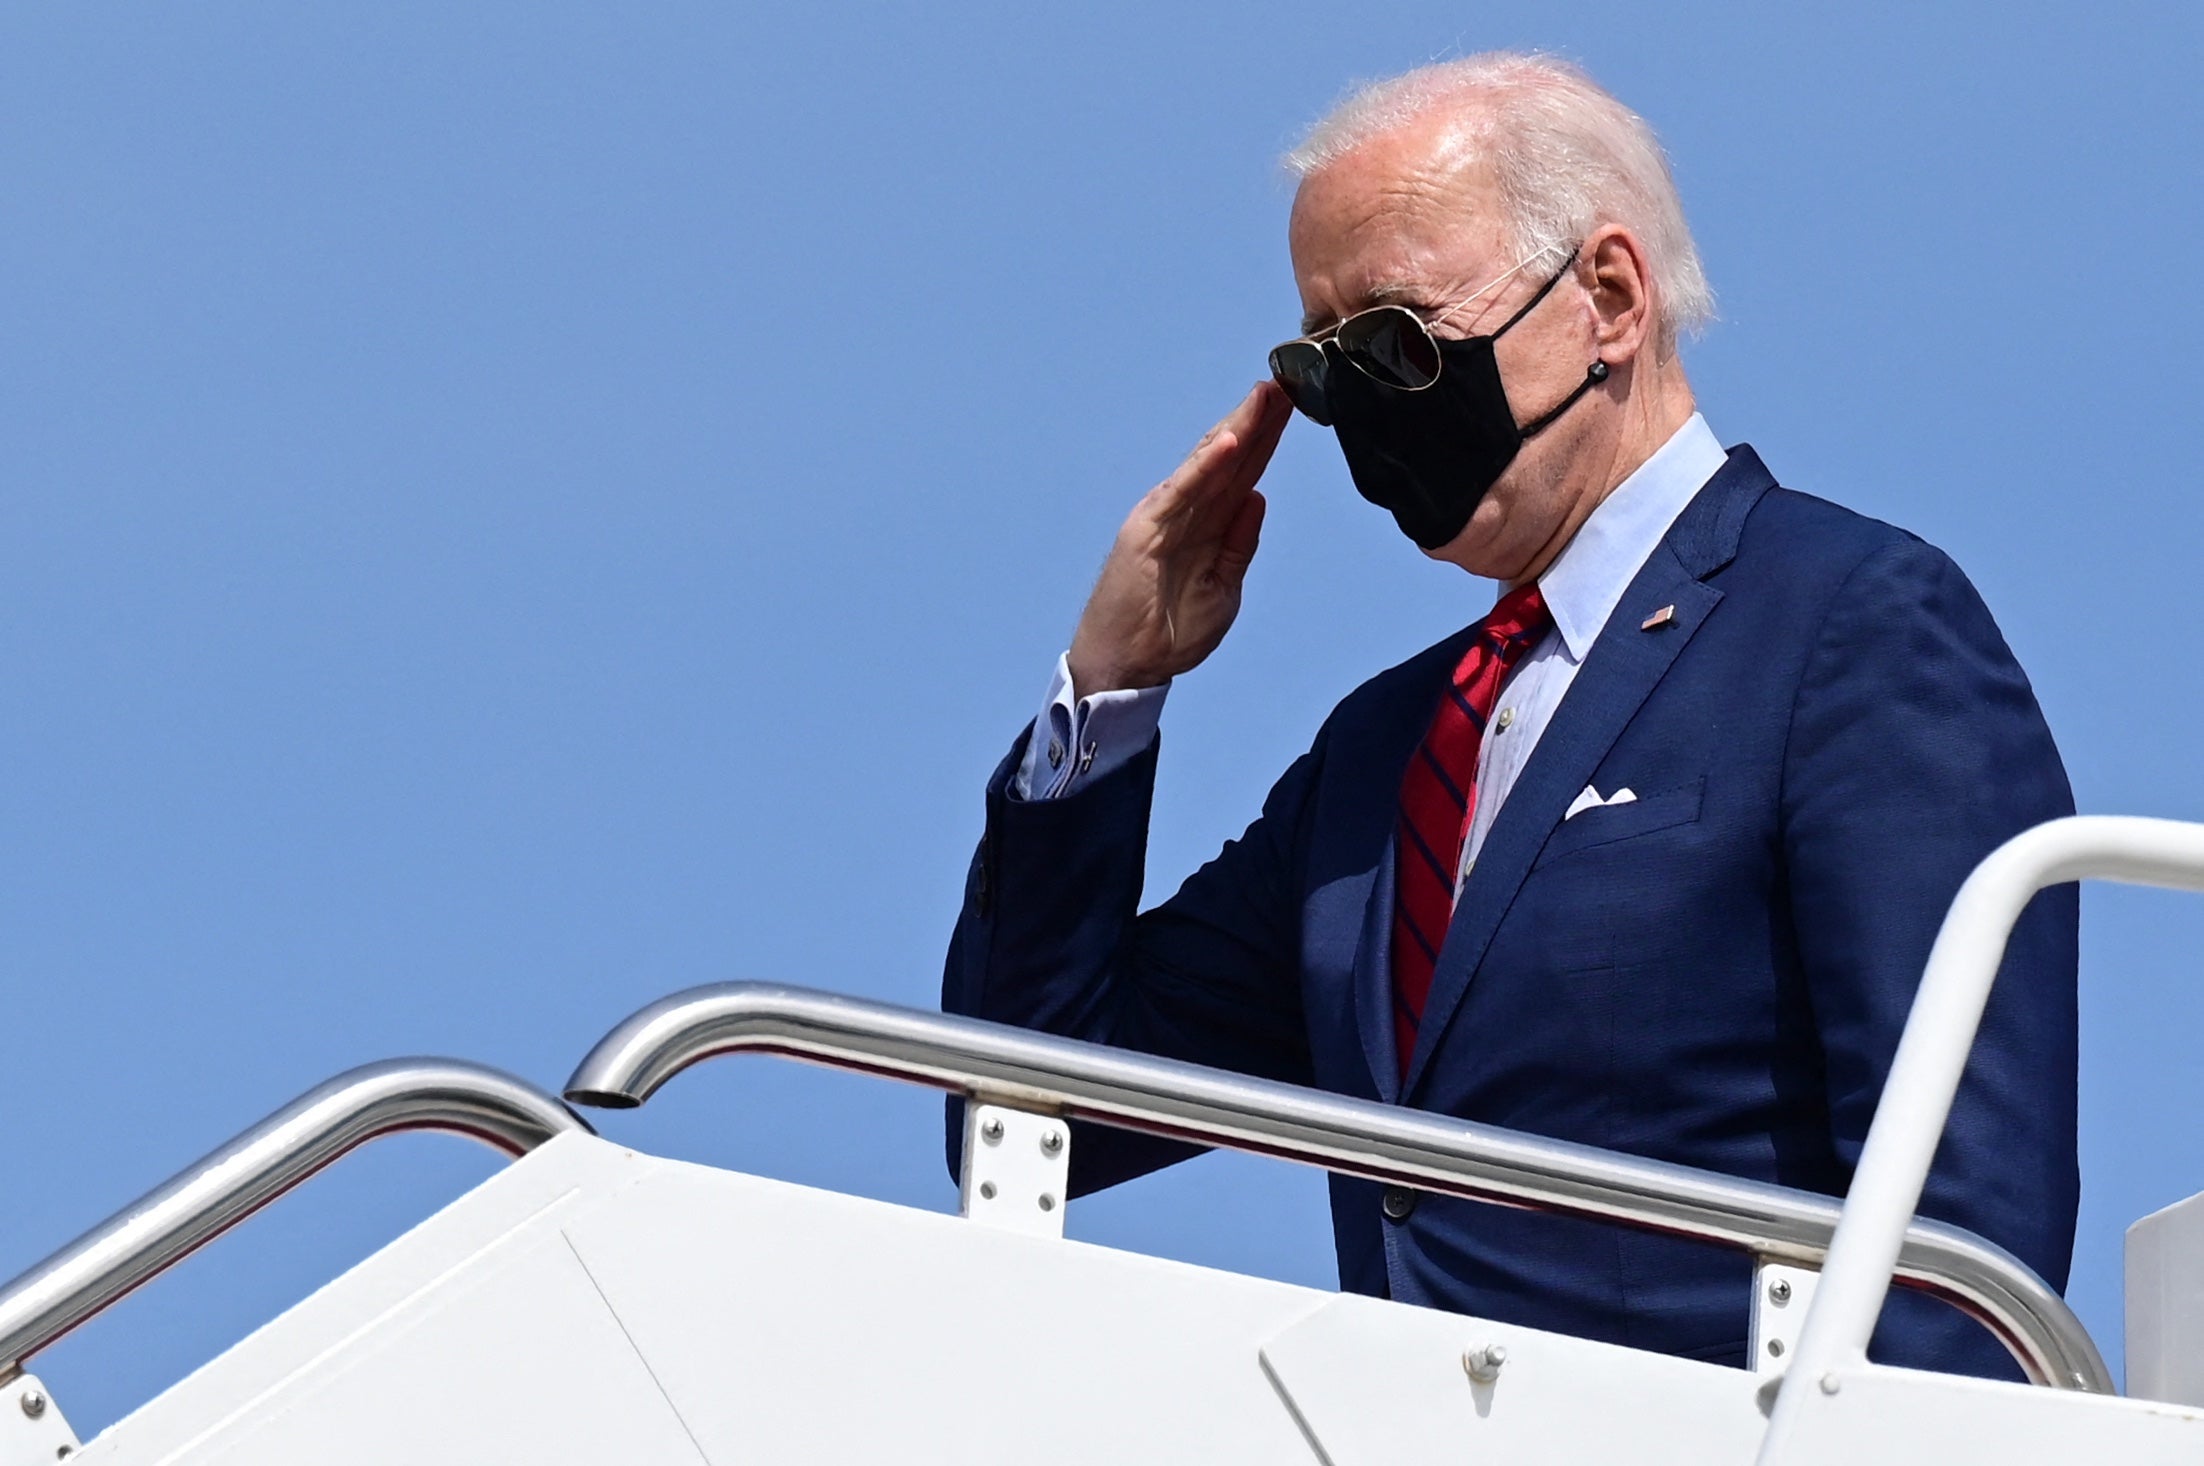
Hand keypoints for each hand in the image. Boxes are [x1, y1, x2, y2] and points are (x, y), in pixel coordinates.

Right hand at [1067, 381, 1291, 696]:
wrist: (1125, 667)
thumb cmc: (1167, 633)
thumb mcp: (1224, 589)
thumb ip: (1239, 545)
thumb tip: (1258, 498)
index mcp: (1206, 527)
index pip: (1243, 473)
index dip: (1268, 440)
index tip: (1295, 406)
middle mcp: (1186, 513)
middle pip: (1230, 457)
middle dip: (1260, 421)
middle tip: (1291, 381)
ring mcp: (1165, 517)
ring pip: (1208, 464)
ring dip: (1239, 428)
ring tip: (1267, 395)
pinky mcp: (1146, 531)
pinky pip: (1182, 492)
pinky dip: (1204, 466)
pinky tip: (1230, 440)